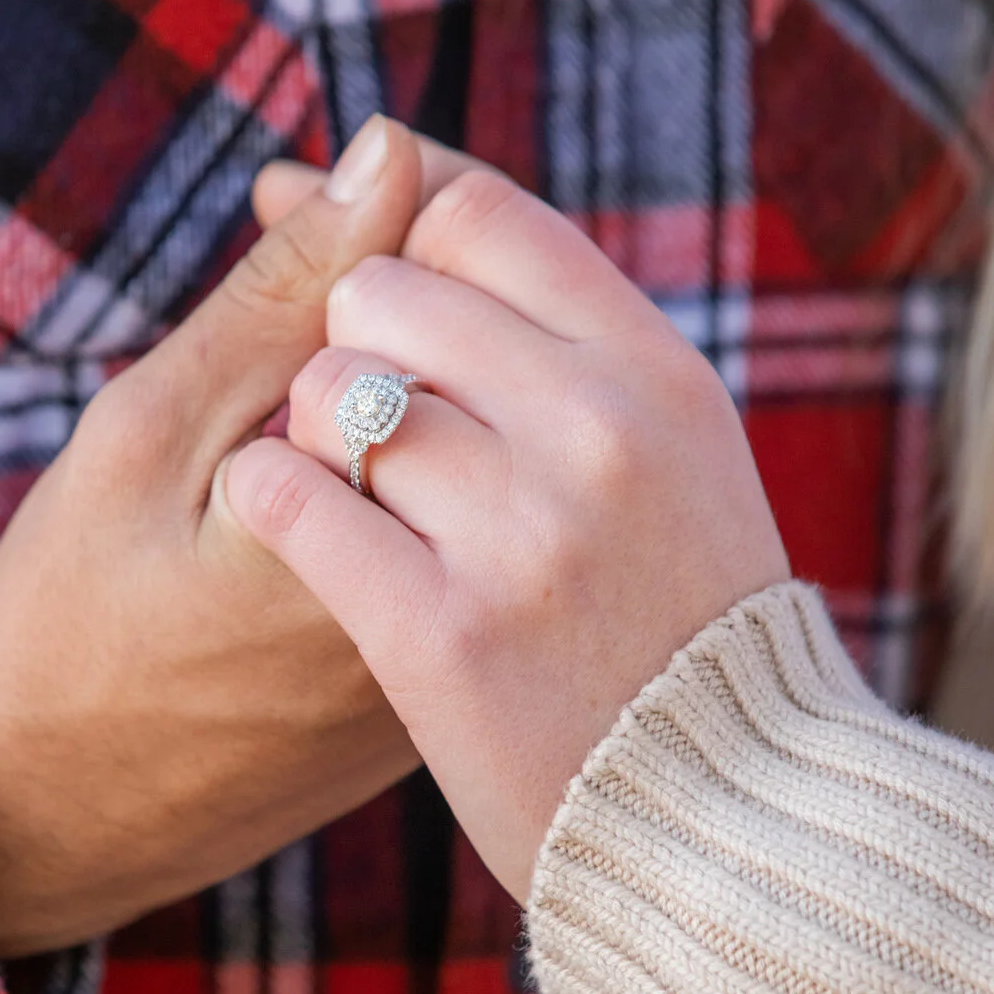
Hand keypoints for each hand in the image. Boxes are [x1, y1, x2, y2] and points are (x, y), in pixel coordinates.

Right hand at [0, 118, 426, 955]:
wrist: (56, 817)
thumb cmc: (73, 622)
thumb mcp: (149, 439)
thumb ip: (283, 298)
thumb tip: (390, 151)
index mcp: (388, 522)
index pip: (453, 306)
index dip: (372, 228)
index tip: (287, 211)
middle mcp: (457, 592)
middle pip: (485, 378)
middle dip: (396, 299)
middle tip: (286, 292)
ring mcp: (460, 650)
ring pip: (478, 452)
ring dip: (402, 384)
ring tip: (287, 399)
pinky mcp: (440, 685)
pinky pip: (457, 535)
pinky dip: (401, 473)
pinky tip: (318, 474)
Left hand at [227, 168, 789, 901]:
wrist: (722, 822)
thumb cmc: (673, 621)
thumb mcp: (671, 450)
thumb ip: (559, 330)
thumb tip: (409, 171)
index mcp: (656, 373)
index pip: (480, 216)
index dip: (393, 227)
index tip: (356, 273)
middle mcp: (598, 433)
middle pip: (386, 290)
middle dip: (350, 340)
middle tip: (366, 417)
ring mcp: (522, 535)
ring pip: (332, 396)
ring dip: (309, 433)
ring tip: (347, 490)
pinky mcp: (439, 635)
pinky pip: (293, 501)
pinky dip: (271, 501)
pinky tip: (296, 529)